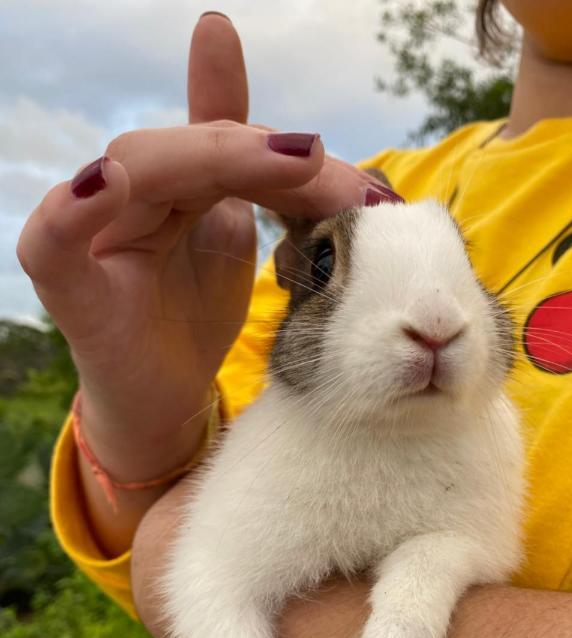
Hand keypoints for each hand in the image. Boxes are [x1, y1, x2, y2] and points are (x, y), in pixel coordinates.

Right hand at [16, 14, 375, 483]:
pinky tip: (110, 185)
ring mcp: (91, 237)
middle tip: (337, 176)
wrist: (162, 400)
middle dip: (267, 156)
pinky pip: (54, 242)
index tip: (359, 182)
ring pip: (137, 169)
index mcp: (170, 186)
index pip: (224, 145)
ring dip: (212, 159)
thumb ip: (264, 190)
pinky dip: (75, 211)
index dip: (284, 150)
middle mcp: (125, 196)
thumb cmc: (192, 322)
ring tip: (289, 160)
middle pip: (187, 149)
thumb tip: (315, 143)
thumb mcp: (239, 249)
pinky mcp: (68, 288)